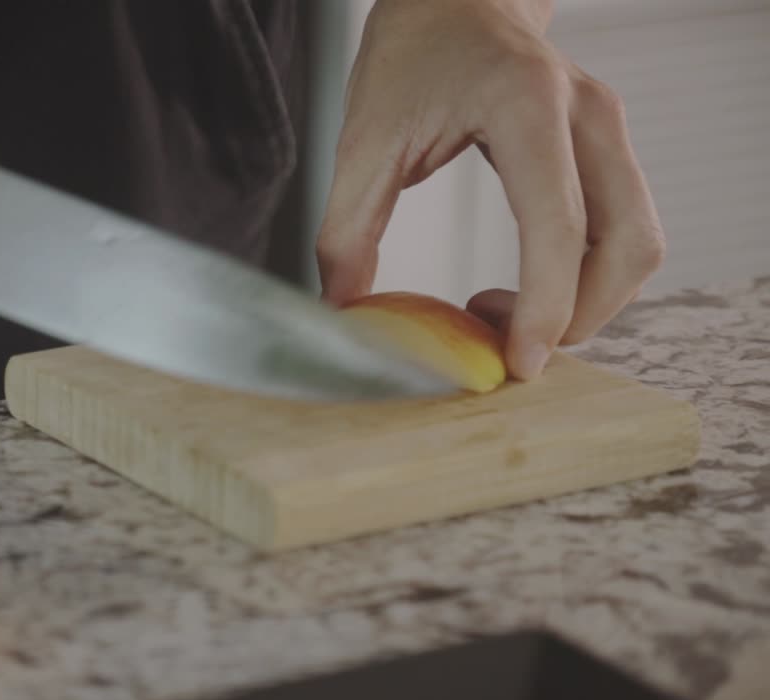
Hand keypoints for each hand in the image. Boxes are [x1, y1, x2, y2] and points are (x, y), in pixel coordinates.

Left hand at [315, 0, 664, 379]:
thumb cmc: (413, 52)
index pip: (559, 225)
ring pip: (639, 243)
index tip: (519, 363)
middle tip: (507, 346)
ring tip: (507, 315)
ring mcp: (608, 130)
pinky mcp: (608, 149)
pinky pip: (623, 230)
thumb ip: (348, 224)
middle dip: (580, 315)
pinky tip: (529, 289)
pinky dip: (589, 278)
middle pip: (628, 243)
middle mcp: (588, 116)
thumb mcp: (364, 135)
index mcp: (527, 105)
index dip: (546, 306)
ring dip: (590, 302)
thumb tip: (344, 308)